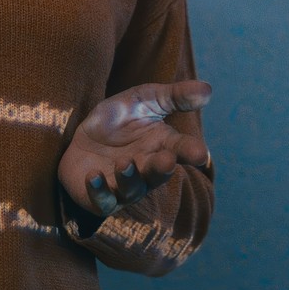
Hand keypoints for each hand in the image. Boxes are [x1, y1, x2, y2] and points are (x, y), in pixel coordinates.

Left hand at [58, 80, 211, 217]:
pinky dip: (98, 191)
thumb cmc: (119, 119)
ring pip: (132, 189)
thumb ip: (174, 96)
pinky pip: (102, 200)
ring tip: (124, 163)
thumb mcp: (144, 99)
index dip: (192, 152)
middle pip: (159, 173)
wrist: (80, 139)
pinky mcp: (101, 198)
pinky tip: (93, 177)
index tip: (201, 154)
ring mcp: (125, 186)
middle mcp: (148, 170)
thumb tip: (208, 89)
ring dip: (129, 178)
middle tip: (167, 160)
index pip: (182, 150)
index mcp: (163, 146)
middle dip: (162, 168)